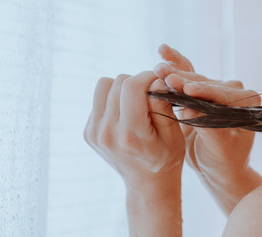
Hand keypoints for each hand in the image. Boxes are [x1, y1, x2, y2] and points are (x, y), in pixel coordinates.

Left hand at [83, 71, 184, 189]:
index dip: (148, 77)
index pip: (131, 86)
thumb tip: (156, 80)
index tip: (159, 82)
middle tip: (150, 95)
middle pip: (118, 82)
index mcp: (129, 135)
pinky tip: (126, 115)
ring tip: (136, 103)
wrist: (147, 184)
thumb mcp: (174, 135)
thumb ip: (163, 106)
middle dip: (137, 82)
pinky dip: (114, 100)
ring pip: (104, 85)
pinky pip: (99, 98)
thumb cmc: (166, 158)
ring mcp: (94, 133)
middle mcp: (106, 133)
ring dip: (122, 88)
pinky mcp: (88, 132)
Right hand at [154, 45, 260, 184]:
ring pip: (194, 79)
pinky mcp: (203, 90)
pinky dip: (176, 64)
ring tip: (157, 68)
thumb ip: (208, 128)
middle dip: (184, 80)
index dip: (203, 91)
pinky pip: (189, 75)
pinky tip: (163, 51)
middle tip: (163, 75)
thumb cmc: (224, 162)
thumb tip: (189, 109)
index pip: (222, 95)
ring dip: (175, 73)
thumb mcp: (219, 149)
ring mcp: (218, 89)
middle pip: (205, 83)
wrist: (220, 168)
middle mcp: (235, 91)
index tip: (185, 89)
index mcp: (248, 103)